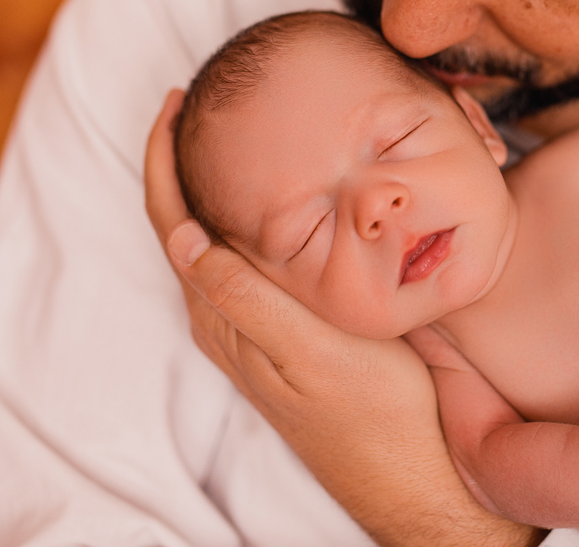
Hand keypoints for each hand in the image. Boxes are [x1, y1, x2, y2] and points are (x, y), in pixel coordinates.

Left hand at [145, 90, 535, 546]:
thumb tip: (182, 235)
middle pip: (185, 225)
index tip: (175, 102)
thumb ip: (246, 295)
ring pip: (218, 242)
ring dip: (213, 186)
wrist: (416, 476)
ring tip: (233, 133)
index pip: (170, 222)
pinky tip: (284, 202)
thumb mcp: (311, 351)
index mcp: (225, 315)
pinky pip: (252, 261)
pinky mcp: (291, 332)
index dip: (162, 160)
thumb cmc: (374, 414)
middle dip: (184, 162)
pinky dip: (251, 217)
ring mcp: (259, 327)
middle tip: (203, 102)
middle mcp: (231, 319)